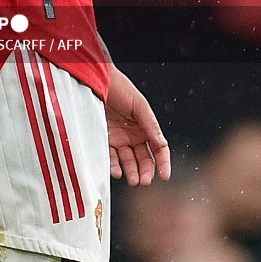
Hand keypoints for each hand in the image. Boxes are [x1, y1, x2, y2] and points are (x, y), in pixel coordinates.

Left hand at [106, 66, 170, 185]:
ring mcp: (119, 139)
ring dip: (131, 172)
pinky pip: (111, 157)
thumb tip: (161, 144)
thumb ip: (150, 125)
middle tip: (144, 181)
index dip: (163, 163)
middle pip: (144, 159)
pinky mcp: (104, 140)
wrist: (96, 80)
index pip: (159, 150)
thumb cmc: (119, 88)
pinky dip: (114, 166)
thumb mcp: (139, 105)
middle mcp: (133, 136)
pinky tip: (117, 171)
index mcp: (146, 128)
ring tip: (133, 180)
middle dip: (145, 172)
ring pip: (128, 162)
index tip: (164, 176)